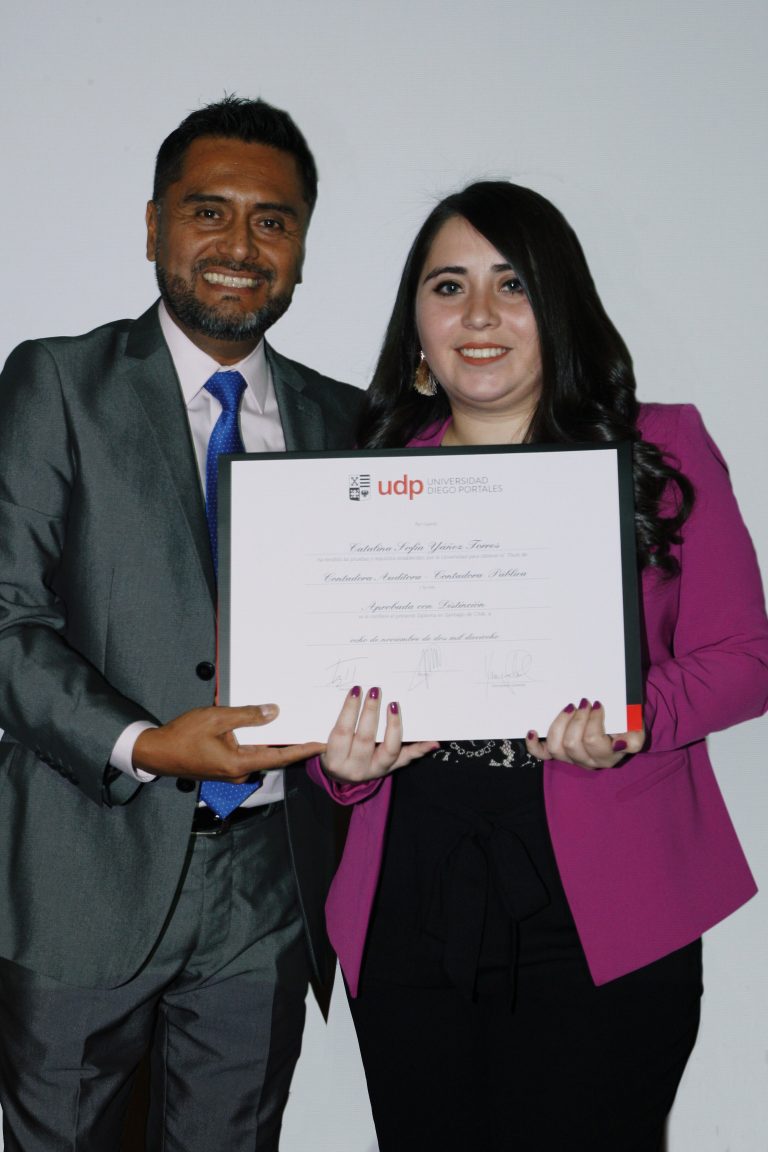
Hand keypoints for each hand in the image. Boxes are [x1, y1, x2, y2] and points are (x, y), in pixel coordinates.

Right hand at [133, 705, 324, 781]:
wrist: (156, 752)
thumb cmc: (183, 735)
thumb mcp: (217, 718)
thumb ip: (247, 715)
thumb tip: (274, 712)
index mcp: (240, 763)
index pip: (280, 757)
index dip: (303, 750)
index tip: (322, 744)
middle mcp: (239, 772)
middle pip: (273, 757)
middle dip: (293, 744)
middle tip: (313, 729)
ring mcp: (232, 772)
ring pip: (261, 755)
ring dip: (277, 743)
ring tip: (296, 726)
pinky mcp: (225, 767)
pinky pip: (249, 754)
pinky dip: (261, 743)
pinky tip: (268, 730)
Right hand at [321, 686, 438, 782]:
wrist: (342, 776)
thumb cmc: (334, 751)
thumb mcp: (322, 743)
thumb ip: (331, 725)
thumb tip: (348, 696)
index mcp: (335, 760)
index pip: (342, 732)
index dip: (349, 710)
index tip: (356, 690)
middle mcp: (356, 768)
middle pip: (365, 739)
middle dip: (371, 712)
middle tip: (375, 691)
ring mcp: (376, 769)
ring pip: (389, 749)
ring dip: (393, 725)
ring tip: (394, 705)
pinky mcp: (391, 768)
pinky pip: (407, 758)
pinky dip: (420, 749)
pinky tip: (432, 741)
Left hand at [525, 699, 644, 770]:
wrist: (620, 726)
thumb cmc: (626, 724)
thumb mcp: (637, 728)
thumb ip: (635, 737)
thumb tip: (622, 743)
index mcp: (608, 756)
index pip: (593, 741)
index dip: (593, 721)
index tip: (597, 704)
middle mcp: (588, 761)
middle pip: (572, 744)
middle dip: (576, 718)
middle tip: (583, 702)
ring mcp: (572, 758)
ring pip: (556, 748)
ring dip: (560, 724)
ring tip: (569, 707)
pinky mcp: (559, 754)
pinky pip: (542, 754)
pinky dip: (534, 744)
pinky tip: (532, 731)